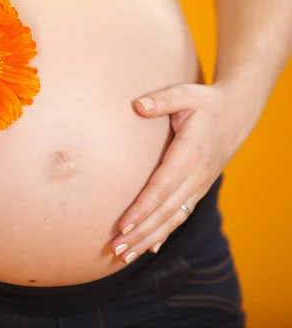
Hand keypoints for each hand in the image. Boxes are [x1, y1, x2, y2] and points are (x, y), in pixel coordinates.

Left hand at [110, 83, 247, 263]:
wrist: (236, 114)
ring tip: (124, 255)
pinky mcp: (197, 189)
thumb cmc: (206, 103)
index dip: (142, 208)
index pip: (162, 187)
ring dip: (148, 238)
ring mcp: (198, 185)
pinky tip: (149, 248)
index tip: (123, 225)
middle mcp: (195, 176)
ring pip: (172, 218)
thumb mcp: (186, 94)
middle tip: (115, 249)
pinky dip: (165, 233)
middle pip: (164, 211)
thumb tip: (138, 106)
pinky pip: (180, 215)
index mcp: (189, 154)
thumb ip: (162, 100)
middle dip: (139, 232)